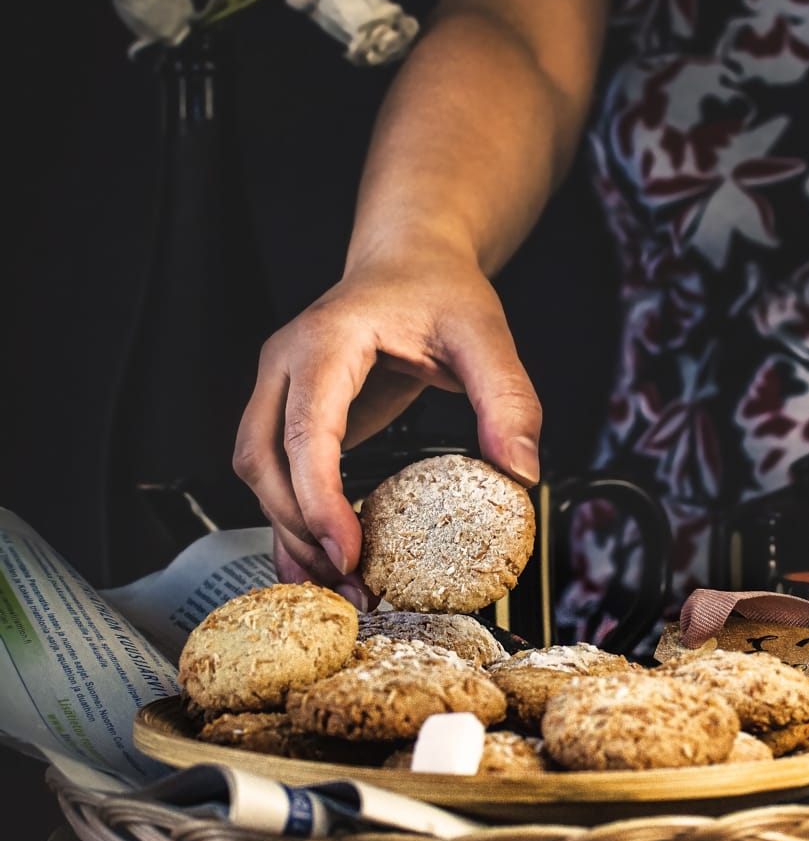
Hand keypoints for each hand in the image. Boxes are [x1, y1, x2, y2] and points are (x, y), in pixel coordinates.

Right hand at [232, 254, 541, 595]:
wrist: (409, 257)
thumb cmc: (439, 288)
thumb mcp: (484, 334)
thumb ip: (507, 398)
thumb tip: (520, 472)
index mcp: (324, 342)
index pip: (303, 431)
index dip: (318, 499)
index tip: (347, 551)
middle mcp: (285, 364)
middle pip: (261, 459)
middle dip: (297, 527)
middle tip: (348, 580)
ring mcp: (278, 388)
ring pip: (256, 472)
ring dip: (289, 530)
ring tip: (339, 583)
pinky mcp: (288, 413)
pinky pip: (273, 473)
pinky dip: (290, 520)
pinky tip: (318, 563)